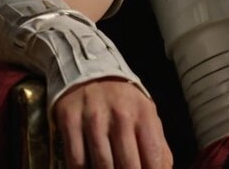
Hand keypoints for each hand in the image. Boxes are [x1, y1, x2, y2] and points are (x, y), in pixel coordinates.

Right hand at [53, 78, 172, 168]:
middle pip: (127, 166)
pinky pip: (76, 159)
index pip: (154, 158)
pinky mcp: (70, 120)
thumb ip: (158, 145)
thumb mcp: (146, 115)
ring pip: (101, 166)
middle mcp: (120, 116)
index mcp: (144, 115)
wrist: (88, 69)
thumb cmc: (123, 100)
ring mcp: (93, 118)